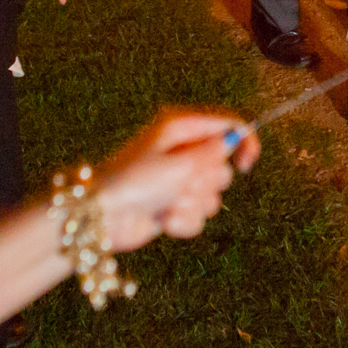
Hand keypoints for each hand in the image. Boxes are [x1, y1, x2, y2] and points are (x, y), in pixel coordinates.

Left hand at [92, 110, 255, 251]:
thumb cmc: (135, 183)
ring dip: (191, 204)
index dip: (244, 142)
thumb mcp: (179, 164)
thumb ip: (212, 153)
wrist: (100, 218)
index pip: (228, 125)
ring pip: (212, 197)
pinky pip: (198, 217)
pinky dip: (182, 222)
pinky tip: (161, 219)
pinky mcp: (174, 207)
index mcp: (181, 128)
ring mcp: (178, 181)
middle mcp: (182, 151)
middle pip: (222, 167)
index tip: (246, 165)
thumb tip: (233, 141)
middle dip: (206, 182)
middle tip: (181, 184)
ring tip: (166, 203)